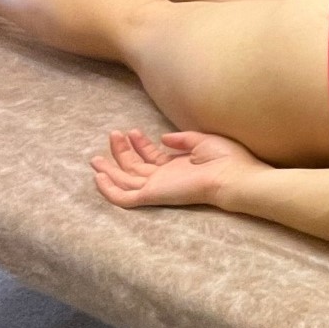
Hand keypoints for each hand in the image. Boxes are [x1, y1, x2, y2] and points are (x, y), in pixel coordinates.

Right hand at [90, 128, 268, 208]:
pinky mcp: (152, 195)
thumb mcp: (201, 141)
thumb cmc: (225, 159)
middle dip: (121, 152)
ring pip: (125, 181)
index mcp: (177, 167)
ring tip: (96, 156)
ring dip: (110, 168)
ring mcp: (157, 187)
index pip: (151, 158)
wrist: (232, 175)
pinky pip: (124, 197)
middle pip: (135, 167)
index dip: (140, 144)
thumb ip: (182, 140)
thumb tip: (162, 137)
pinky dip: (109, 190)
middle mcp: (164, 178)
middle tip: (111, 135)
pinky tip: (97, 178)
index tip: (132, 130)